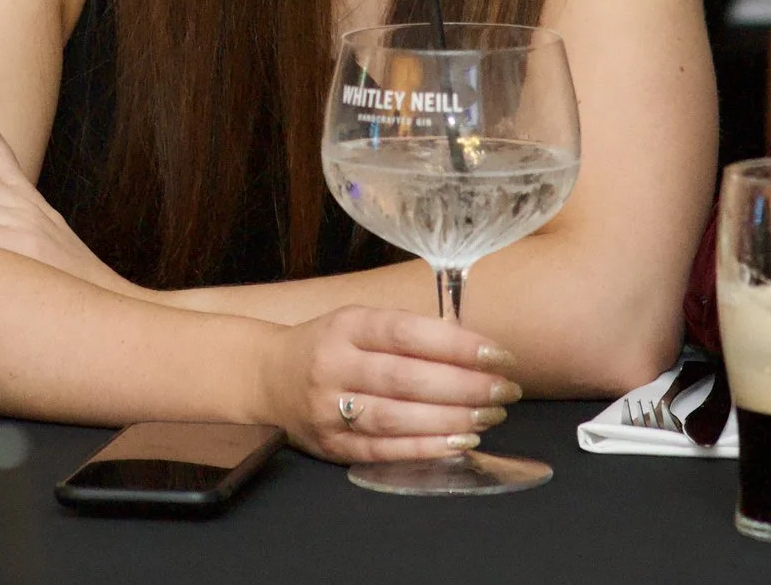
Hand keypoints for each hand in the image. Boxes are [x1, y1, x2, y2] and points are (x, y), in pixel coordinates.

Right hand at [262, 306, 521, 463]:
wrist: (266, 378)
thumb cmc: (330, 345)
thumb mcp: (361, 321)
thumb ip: (410, 331)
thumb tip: (473, 344)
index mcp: (347, 326)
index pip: (408, 333)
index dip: (458, 345)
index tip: (499, 355)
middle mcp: (335, 366)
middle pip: (406, 378)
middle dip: (465, 386)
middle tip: (504, 390)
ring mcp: (328, 409)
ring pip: (396, 417)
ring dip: (450, 419)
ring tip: (489, 416)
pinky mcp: (331, 446)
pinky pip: (382, 449)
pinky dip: (424, 448)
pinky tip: (457, 442)